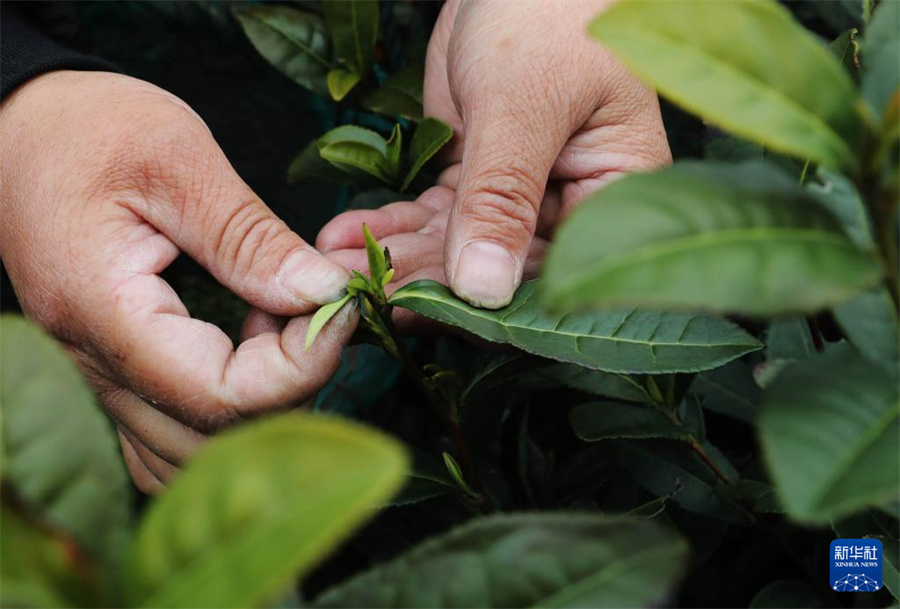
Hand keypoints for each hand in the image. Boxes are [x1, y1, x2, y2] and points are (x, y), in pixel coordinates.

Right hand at [0, 71, 355, 492]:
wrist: (22, 131)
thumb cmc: (91, 129)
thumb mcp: (180, 160)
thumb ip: (250, 238)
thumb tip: (324, 294)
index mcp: (105, 312)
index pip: (220, 398)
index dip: (301, 366)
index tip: (339, 307)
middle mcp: (91, 367)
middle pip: (210, 441)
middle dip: (288, 389)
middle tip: (314, 312)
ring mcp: (94, 379)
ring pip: (186, 453)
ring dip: (257, 407)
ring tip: (276, 325)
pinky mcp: (107, 372)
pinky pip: (165, 436)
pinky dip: (221, 415)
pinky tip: (244, 349)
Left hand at [319, 0, 670, 307]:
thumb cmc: (547, 13)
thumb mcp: (523, 103)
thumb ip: (502, 196)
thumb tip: (485, 290)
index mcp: (613, 197)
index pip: (554, 273)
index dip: (488, 302)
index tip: (420, 308)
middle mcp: (571, 209)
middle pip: (499, 270)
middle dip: (424, 281)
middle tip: (356, 296)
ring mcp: (520, 197)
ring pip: (457, 248)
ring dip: (395, 260)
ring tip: (337, 271)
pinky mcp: (476, 180)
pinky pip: (433, 216)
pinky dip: (391, 225)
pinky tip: (345, 238)